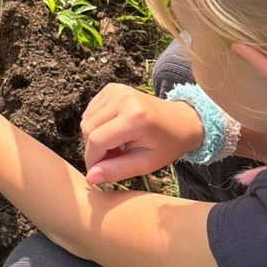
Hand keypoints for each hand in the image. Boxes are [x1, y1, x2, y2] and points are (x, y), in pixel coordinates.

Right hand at [81, 84, 204, 184]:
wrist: (181, 121)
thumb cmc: (166, 145)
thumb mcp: (145, 164)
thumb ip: (116, 171)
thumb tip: (90, 178)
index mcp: (134, 118)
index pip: (97, 140)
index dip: (92, 160)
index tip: (97, 172)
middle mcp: (123, 99)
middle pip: (88, 129)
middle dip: (94, 149)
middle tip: (113, 159)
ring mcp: (116, 91)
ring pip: (86, 120)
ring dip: (94, 138)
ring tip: (115, 146)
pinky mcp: (112, 88)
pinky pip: (90, 112)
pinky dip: (96, 125)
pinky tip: (113, 132)